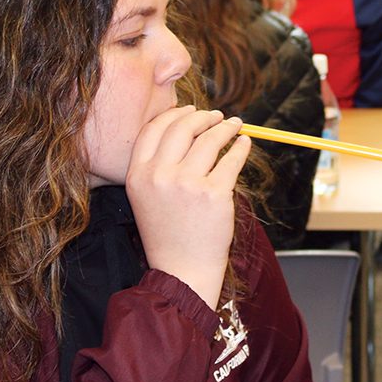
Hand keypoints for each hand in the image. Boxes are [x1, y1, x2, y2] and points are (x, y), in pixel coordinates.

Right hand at [126, 106, 250, 308]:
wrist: (182, 271)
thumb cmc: (168, 235)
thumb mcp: (146, 198)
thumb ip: (156, 166)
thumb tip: (185, 129)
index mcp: (138, 175)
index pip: (154, 129)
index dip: (174, 115)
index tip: (191, 111)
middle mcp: (159, 176)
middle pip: (183, 128)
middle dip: (203, 117)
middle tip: (217, 117)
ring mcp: (187, 184)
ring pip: (210, 139)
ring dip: (226, 127)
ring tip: (234, 126)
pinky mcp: (214, 194)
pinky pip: (231, 159)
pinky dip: (240, 147)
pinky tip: (243, 144)